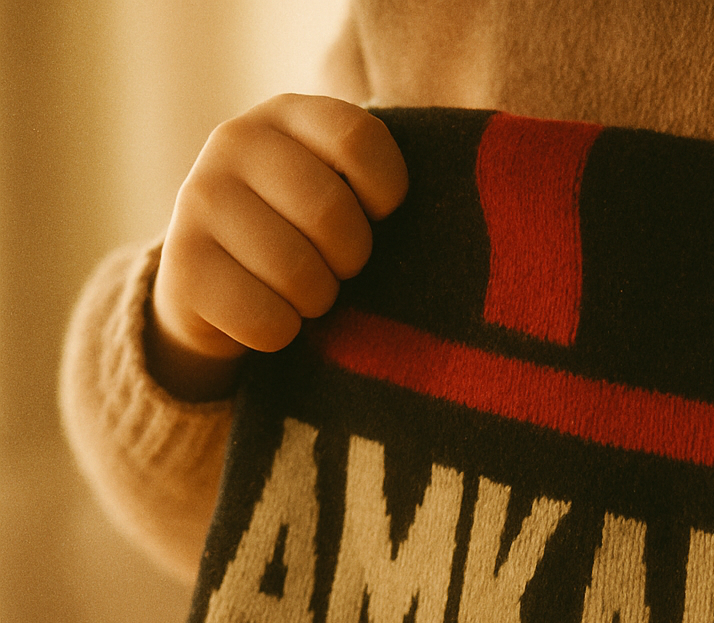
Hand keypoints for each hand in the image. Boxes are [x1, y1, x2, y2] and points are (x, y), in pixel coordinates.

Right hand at [146, 95, 407, 399]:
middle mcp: (235, 143)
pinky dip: (281, 335)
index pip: (359, 141)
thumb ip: (372, 185)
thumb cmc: (299, 237)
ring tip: (301, 293)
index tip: (380, 217)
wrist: (209, 287)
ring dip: (315, 302)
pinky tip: (268, 317)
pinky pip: (266, 322)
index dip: (386, 193)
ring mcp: (199, 200)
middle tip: (337, 269)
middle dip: (349, 262)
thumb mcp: (334, 192)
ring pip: (298, 275)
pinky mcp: (183, 266)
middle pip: (331, 214)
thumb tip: (450, 219)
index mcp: (287, 115)